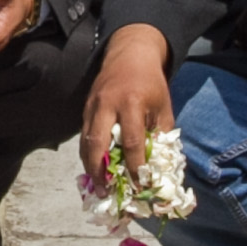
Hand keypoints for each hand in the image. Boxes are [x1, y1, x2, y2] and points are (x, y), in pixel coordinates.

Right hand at [80, 26, 177, 185]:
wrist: (131, 53)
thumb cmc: (151, 83)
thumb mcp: (163, 106)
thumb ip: (161, 135)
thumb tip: (158, 166)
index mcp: (131, 103)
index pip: (131, 142)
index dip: (135, 167)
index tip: (140, 185)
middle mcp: (108, 105)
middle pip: (98, 144)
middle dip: (101, 172)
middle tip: (106, 192)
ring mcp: (93, 106)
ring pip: (86, 142)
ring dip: (90, 167)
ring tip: (98, 186)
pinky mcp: (85, 108)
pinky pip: (84, 135)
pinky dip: (87, 154)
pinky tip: (94, 168)